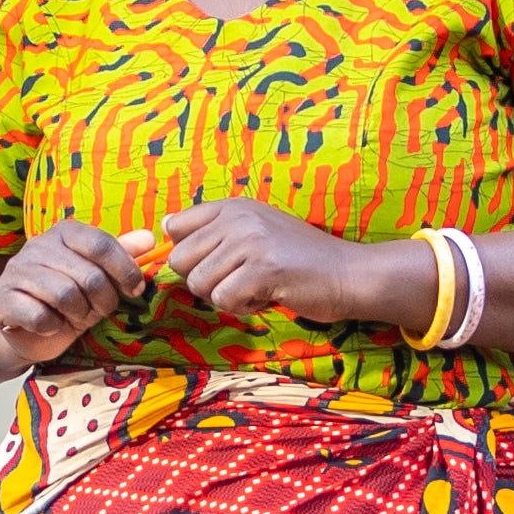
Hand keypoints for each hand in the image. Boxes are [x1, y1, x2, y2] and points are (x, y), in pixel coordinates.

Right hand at [0, 222, 150, 368]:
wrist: (27, 329)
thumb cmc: (69, 298)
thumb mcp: (98, 275)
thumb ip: (121, 255)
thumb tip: (150, 238)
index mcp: (64, 232)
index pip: (101, 244)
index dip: (125, 270)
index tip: (135, 290)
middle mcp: (38, 246)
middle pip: (89, 275)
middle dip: (103, 301)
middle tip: (98, 311)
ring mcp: (16, 271)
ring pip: (65, 295)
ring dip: (78, 315)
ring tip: (75, 318)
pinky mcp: (2, 299)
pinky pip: (40, 317)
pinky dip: (53, 327)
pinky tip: (51, 326)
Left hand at [158, 198, 408, 328]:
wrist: (348, 274)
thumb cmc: (300, 259)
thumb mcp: (255, 232)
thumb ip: (214, 230)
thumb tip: (166, 225)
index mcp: (233, 206)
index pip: (176, 227)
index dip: (190, 255)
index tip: (219, 264)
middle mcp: (238, 217)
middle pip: (181, 261)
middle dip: (206, 281)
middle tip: (240, 281)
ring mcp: (250, 241)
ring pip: (199, 284)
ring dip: (226, 296)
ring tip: (257, 287)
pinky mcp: (262, 268)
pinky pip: (224, 300)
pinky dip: (244, 307)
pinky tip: (268, 296)